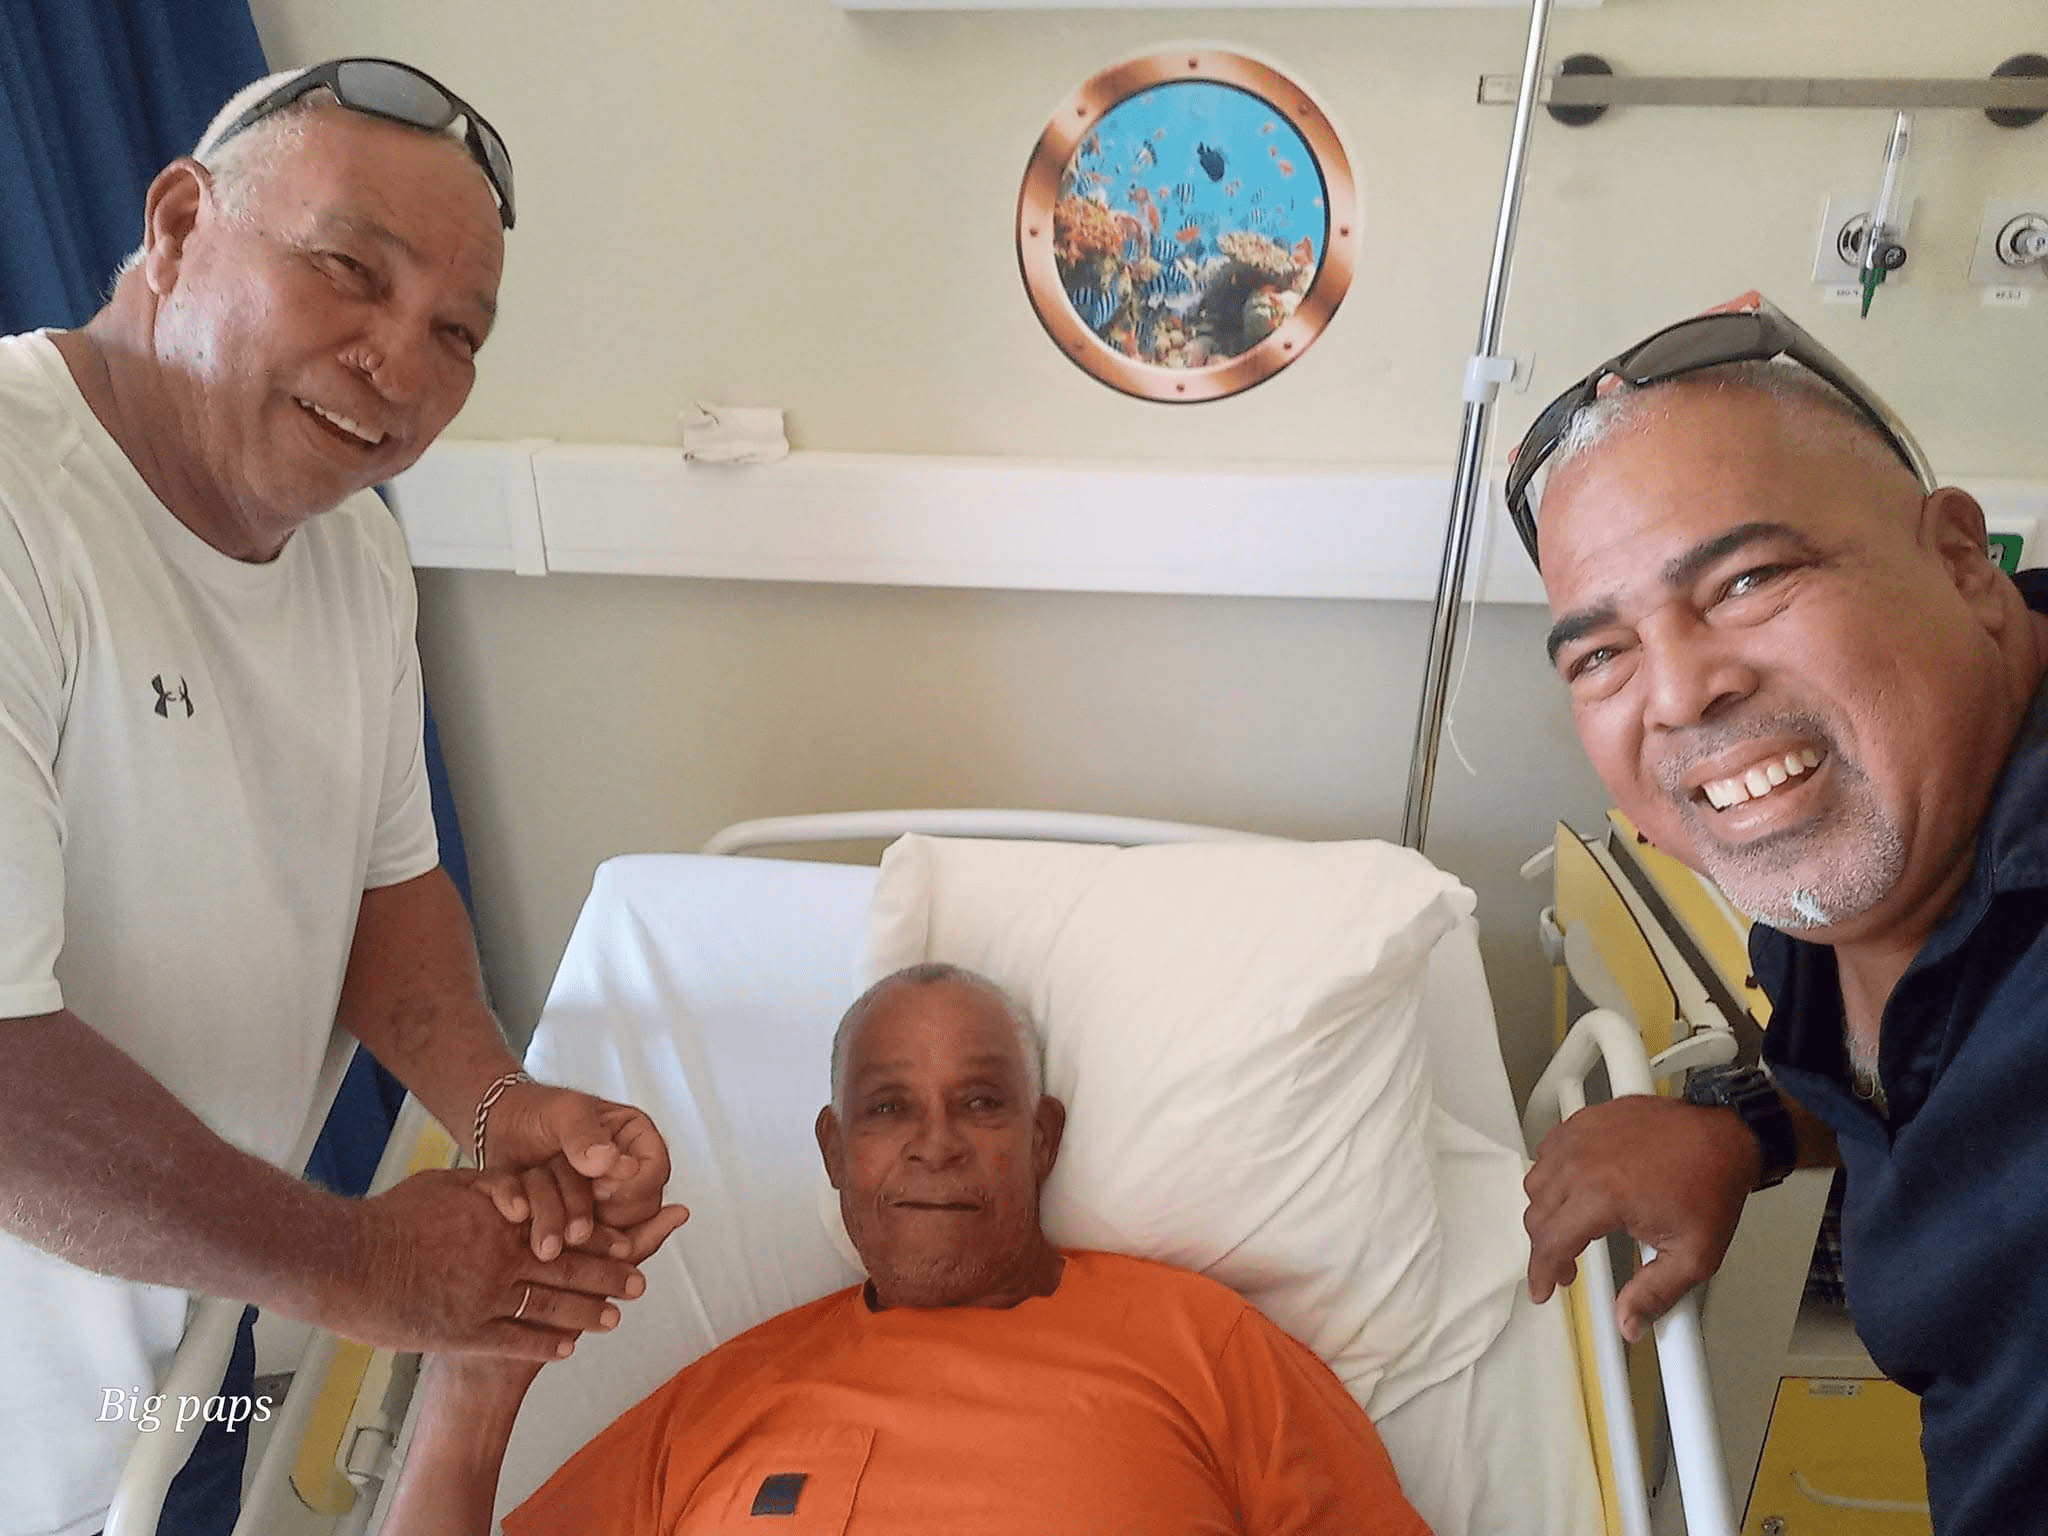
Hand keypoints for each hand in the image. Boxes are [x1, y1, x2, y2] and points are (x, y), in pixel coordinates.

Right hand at [323, 1168, 661, 1361]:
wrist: (349, 1261)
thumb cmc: (391, 1217)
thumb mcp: (446, 1184)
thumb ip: (489, 1188)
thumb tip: (518, 1193)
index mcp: (502, 1221)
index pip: (566, 1230)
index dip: (600, 1241)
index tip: (629, 1245)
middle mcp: (503, 1259)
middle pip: (569, 1270)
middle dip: (609, 1278)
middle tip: (639, 1285)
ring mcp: (487, 1299)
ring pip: (552, 1308)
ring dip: (587, 1315)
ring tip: (614, 1319)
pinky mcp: (466, 1333)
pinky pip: (517, 1341)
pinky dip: (546, 1345)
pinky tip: (567, 1348)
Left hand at [484, 1085, 678, 1258]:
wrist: (498, 1129)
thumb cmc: (537, 1112)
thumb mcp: (562, 1112)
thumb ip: (585, 1135)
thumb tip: (609, 1162)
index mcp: (635, 1140)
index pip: (655, 1173)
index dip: (630, 1188)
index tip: (597, 1187)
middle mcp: (625, 1175)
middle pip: (639, 1212)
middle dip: (599, 1219)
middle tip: (571, 1222)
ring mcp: (602, 1202)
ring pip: (609, 1234)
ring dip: (567, 1230)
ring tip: (534, 1222)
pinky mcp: (577, 1223)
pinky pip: (580, 1245)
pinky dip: (546, 1233)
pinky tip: (519, 1214)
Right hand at [1523, 1094, 1760, 1342]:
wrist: (1724, 1135)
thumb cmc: (1711, 1182)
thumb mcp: (1694, 1255)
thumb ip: (1656, 1294)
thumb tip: (1630, 1322)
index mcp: (1602, 1195)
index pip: (1550, 1242)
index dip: (1542, 1273)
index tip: (1543, 1288)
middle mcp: (1582, 1162)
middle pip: (1537, 1215)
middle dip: (1547, 1249)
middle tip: (1567, 1267)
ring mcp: (1581, 1137)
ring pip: (1536, 1182)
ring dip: (1546, 1211)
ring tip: (1573, 1228)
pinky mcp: (1585, 1121)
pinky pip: (1548, 1151)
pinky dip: (1551, 1175)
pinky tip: (1574, 1190)